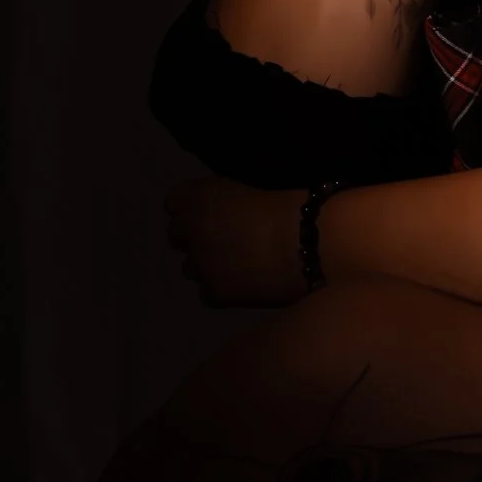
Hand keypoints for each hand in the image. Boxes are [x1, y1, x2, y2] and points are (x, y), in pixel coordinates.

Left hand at [165, 175, 307, 305]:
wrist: (308, 244)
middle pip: (176, 235)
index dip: (191, 209)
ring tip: (237, 266)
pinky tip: (245, 284)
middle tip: (225, 242)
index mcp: (197, 197)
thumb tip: (215, 214)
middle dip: (195, 238)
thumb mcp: (246, 189)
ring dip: (207, 265)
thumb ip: (220, 200)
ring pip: (190, 267)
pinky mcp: (212, 292)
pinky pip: (207, 292)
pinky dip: (221, 290)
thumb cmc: (287, 208)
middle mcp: (189, 229)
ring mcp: (199, 263)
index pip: (173, 202)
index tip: (210, 213)